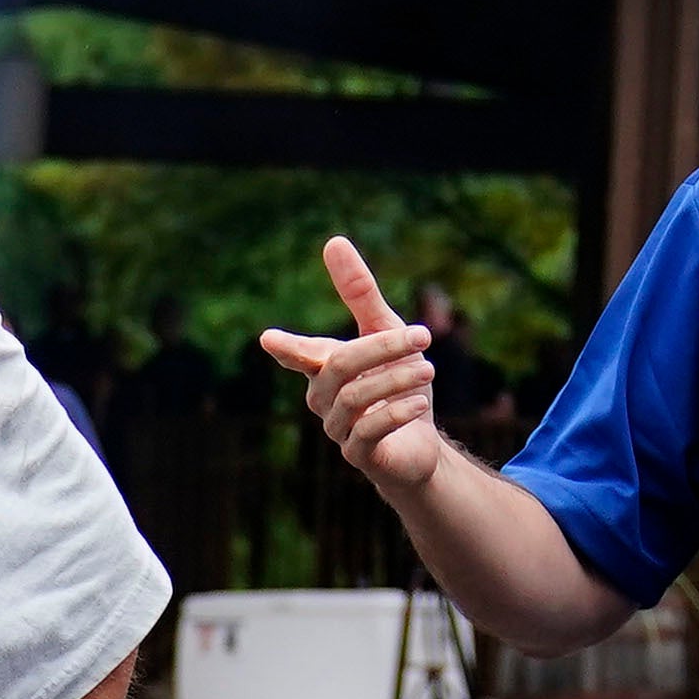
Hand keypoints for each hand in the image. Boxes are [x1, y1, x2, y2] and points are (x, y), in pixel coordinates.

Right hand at [255, 238, 453, 496]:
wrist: (418, 445)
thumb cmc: (396, 383)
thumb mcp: (385, 331)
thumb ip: (359, 293)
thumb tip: (332, 241)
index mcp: (324, 367)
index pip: (299, 355)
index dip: (287, 348)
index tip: (269, 339)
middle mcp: (323, 398)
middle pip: (339, 367)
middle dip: (381, 348)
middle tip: (424, 334)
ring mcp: (338, 429)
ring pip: (355, 398)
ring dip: (396, 379)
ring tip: (428, 369)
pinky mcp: (359, 456)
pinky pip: (368, 431)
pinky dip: (394, 413)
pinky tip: (418, 403)